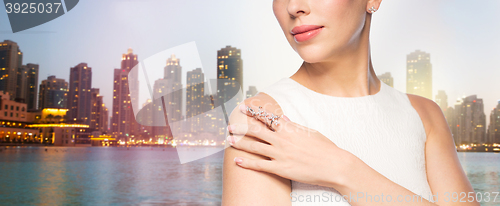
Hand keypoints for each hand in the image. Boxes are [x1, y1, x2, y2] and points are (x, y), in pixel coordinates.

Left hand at [227, 103, 355, 187]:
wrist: (334, 165)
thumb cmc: (325, 148)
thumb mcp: (309, 132)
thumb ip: (293, 125)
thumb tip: (282, 118)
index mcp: (289, 128)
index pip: (267, 117)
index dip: (253, 112)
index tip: (243, 107)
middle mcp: (282, 140)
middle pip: (256, 131)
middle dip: (241, 127)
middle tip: (230, 125)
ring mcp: (280, 154)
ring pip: (254, 147)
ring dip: (240, 143)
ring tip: (230, 140)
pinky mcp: (281, 168)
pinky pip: (260, 165)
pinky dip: (247, 163)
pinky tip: (237, 161)